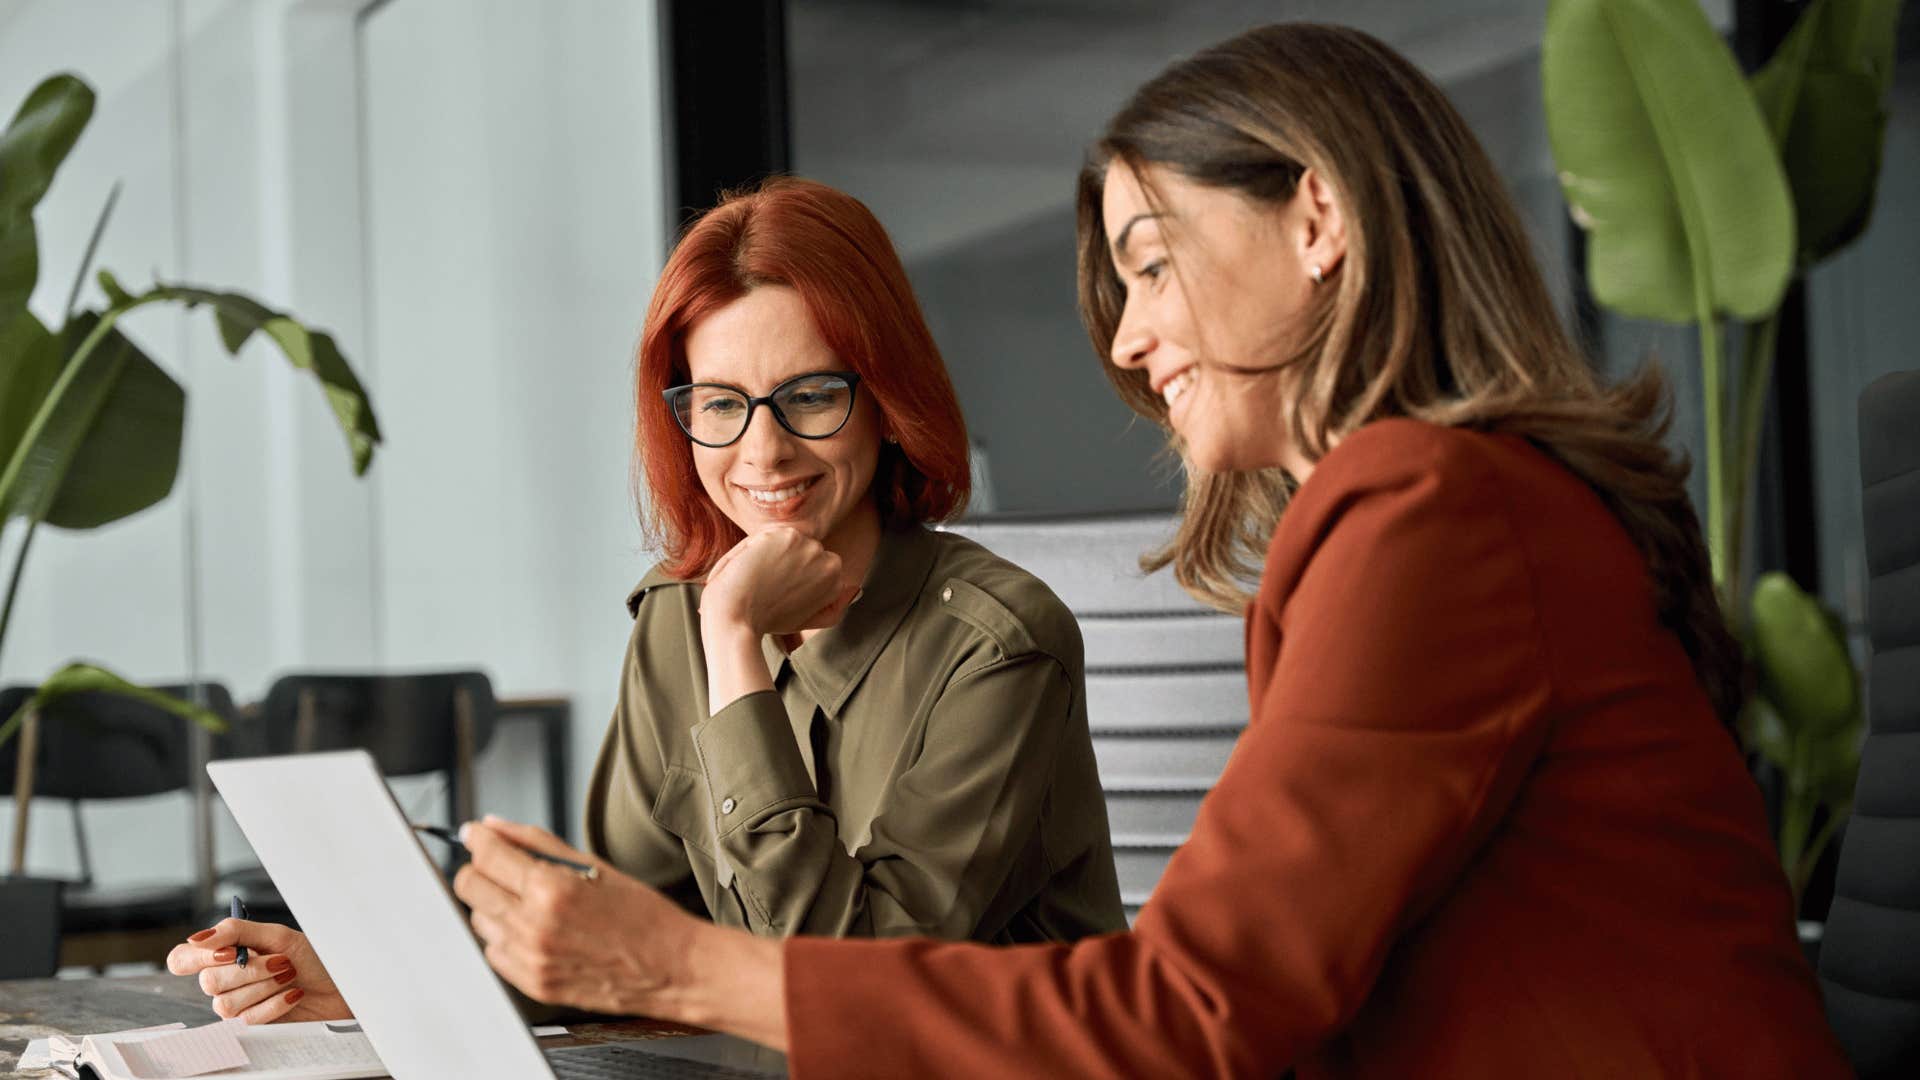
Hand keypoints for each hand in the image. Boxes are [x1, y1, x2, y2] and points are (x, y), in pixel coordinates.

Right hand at [166, 919, 351, 1023]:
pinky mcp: (251, 1025)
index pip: (182, 958)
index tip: (228, 952)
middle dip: (250, 970)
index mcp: (226, 953)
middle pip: (208, 981)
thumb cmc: (312, 959)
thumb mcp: (278, 936)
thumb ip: (236, 931)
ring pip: (225, 1003)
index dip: (196, 957)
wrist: (340, 987)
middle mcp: (226, 979)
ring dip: (264, 986)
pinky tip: (293, 994)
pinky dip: (275, 1002)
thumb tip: (199, 937)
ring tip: (288, 975)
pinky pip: (248, 1018)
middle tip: (280, 961)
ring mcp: (236, 1004)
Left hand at [455, 815, 788, 1047]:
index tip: (476, 834)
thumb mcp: (594, 864)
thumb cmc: (642, 916)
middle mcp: (533, 926)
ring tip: (530, 902)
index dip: (477, 838)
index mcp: (551, 889)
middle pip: (470, 887)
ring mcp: (529, 959)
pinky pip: (494, 952)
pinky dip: (506, 937)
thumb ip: (537, 842)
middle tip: (501, 865)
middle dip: (480, 868)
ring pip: (478, 919)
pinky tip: (535, 929)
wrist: (670, 968)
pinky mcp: (531, 984)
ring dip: (494, 904)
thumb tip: (494, 827)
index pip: (487, 854)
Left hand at [700, 527, 859, 636]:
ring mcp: (810, 546)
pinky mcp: (788, 535)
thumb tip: (855, 589)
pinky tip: (750, 568)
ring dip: (766, 554)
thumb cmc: (765, 621)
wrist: (737, 618)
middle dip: (780, 563)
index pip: (809, 564)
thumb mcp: (805, 620)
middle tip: (764, 588)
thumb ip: (833, 609)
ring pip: (781, 541)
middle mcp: (830, 561)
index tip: (775, 595)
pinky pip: (767, 535)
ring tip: (757, 580)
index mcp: (836, 579)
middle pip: (798, 551)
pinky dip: (752, 548)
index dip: (787, 577)